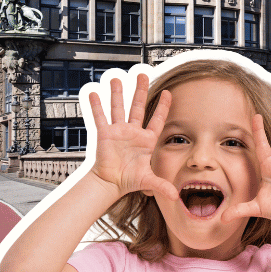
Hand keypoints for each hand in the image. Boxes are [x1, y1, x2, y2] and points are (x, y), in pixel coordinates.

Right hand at [87, 74, 174, 199]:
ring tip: (117, 78)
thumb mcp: (148, 181)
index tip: (169, 93)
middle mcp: (133, 132)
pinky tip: (94, 93)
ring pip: (119, 107)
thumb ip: (162, 186)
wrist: (110, 183)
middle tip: (143, 75)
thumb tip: (175, 196)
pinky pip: (100, 117)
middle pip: (138, 107)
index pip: (157, 119)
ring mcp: (118, 131)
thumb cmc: (128, 180)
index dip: (163, 106)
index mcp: (147, 140)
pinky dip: (97, 105)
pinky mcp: (104, 134)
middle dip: (141, 91)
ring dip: (118, 93)